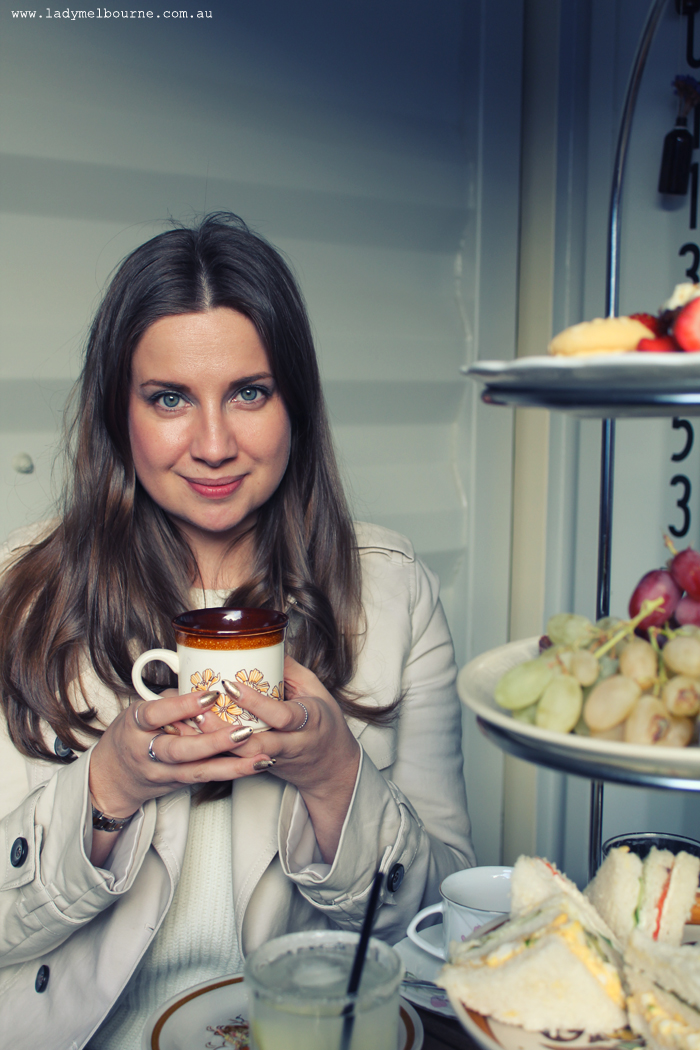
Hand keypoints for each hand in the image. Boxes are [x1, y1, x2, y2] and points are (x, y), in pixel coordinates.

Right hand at [88, 690, 273, 821]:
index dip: (183, 705)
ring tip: (261, 756)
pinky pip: (205, 778)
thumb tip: (206, 685)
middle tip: (243, 731)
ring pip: (198, 771)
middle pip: (180, 750)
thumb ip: (170, 701)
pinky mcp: (177, 785)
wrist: (112, 779)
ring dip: (232, 765)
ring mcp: (163, 773)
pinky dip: (231, 772)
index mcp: (135, 726)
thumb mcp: (139, 711)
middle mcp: (147, 753)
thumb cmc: (130, 735)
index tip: (211, 695)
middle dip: (213, 742)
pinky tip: (255, 765)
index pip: (157, 714)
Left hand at [195, 656, 360, 860]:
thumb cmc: (325, 724)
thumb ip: (292, 670)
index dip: (254, 702)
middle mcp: (292, 745)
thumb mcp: (316, 690)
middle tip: (199, 711)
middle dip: (224, 731)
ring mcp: (276, 761)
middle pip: (255, 744)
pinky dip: (217, 752)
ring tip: (192, 724)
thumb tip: (266, 645)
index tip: (230, 685)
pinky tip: (196, 739)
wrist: (332, 768)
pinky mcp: (263, 770)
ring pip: (242, 759)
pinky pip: (238, 763)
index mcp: (309, 721)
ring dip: (216, 743)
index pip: (281, 715)